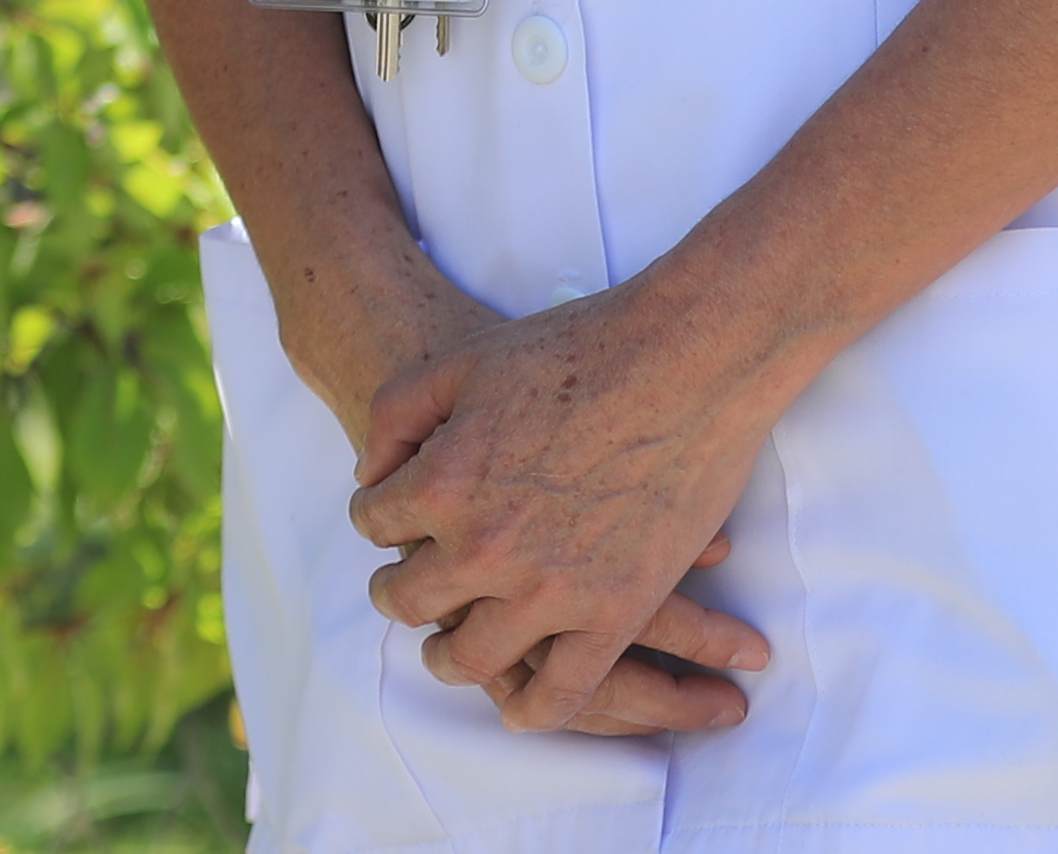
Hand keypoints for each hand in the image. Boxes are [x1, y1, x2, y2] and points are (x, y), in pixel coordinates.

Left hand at [347, 284, 786, 731]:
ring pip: (472, 659)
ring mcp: (550, 590)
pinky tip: (518, 705)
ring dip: (448, 658)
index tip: (389, 524)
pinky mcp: (614, 614)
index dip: (376, 521)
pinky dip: (531, 709)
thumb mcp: (462, 362)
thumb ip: (399, 416)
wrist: (686, 361)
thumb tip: (370, 476)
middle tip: (403, 592)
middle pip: (408, 600)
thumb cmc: (576, 349)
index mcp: (441, 484)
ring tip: (449, 651)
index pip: (372, 525)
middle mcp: (485, 548)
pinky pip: (560, 691)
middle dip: (397, 595)